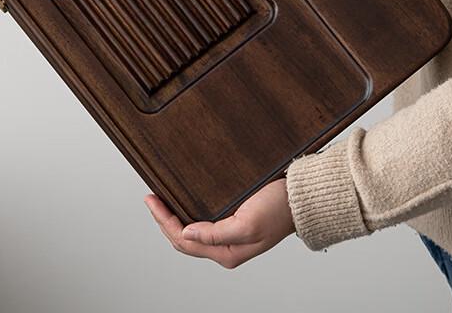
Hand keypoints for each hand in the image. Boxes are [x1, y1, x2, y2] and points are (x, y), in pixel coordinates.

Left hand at [144, 178, 294, 268]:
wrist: (301, 199)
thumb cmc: (279, 210)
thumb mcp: (247, 224)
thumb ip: (215, 233)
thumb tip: (186, 234)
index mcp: (227, 253)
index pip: (183, 242)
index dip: (163, 221)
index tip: (151, 200)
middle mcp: (225, 248)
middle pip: (183, 239)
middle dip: (163, 220)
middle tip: (150, 198)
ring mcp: (228, 236)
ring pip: (191, 232)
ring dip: (174, 218)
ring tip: (160, 200)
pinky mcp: (233, 222)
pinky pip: (203, 222)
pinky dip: (188, 212)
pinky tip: (182, 202)